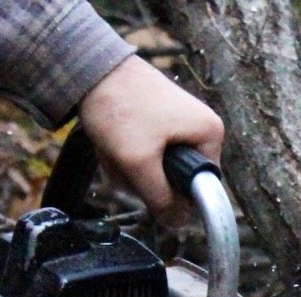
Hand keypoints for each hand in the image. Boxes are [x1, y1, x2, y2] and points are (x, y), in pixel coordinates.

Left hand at [77, 55, 223, 225]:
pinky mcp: (158, 123)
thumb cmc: (118, 106)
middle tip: (125, 159)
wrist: (91, 69)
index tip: (146, 182)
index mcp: (210, 133)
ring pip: (155, 171)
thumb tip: (178, 223)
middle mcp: (200, 128)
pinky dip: (125, 155)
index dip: (171, 196)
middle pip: (175, 181)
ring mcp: (179, 124)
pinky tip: (112, 141)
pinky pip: (144, 156)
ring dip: (129, 168)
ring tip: (115, 147)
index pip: (200, 189)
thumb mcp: (139, 162)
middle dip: (143, 178)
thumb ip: (161, 198)